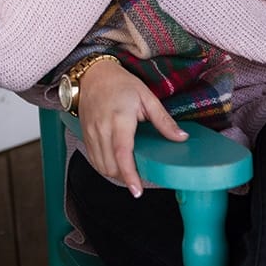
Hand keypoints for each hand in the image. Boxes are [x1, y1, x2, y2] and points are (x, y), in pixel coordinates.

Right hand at [76, 59, 187, 197]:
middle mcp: (102, 128)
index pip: (122, 153)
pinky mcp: (85, 134)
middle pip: (110, 164)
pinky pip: (93, 158)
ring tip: (128, 173)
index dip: (129, 174)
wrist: (93, 74)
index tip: (137, 190)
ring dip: (114, 173)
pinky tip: (115, 164)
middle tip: (139, 179)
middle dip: (125, 177)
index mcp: (120, 119)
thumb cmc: (120, 83)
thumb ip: (163, 120)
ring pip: (100, 165)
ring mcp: (91, 132)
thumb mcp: (147, 97)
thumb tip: (181, 138)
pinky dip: (104, 166)